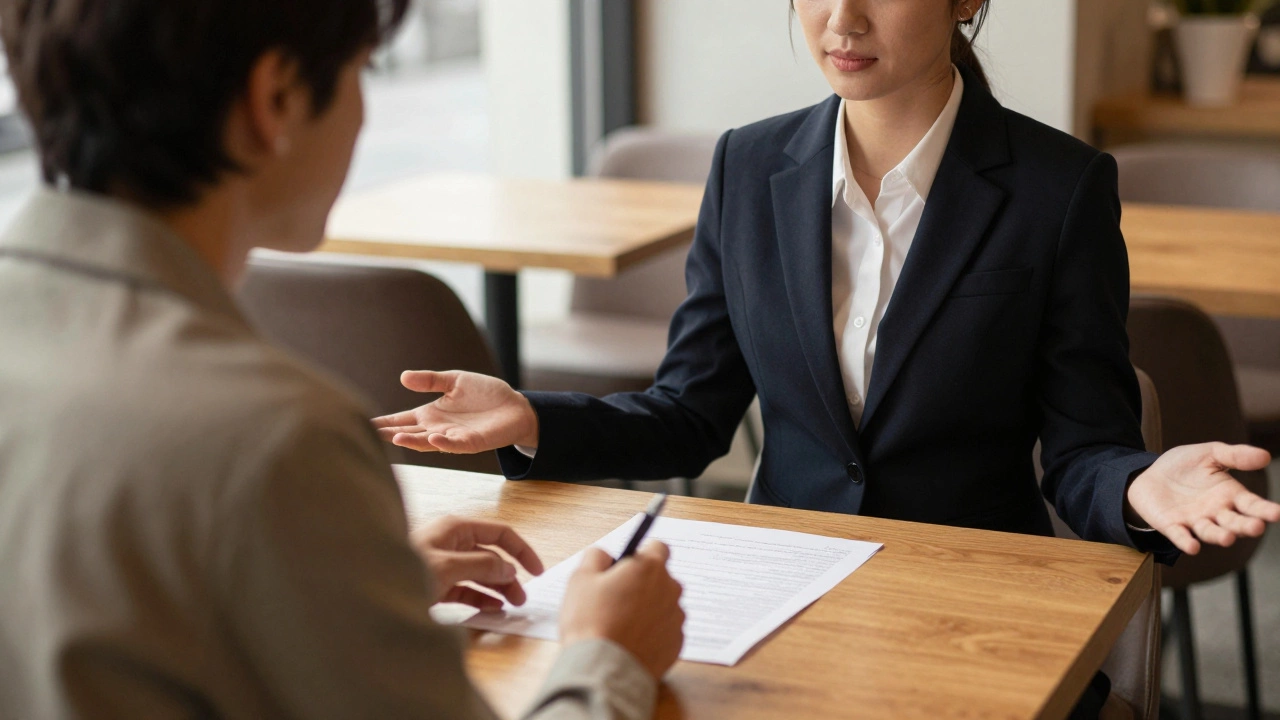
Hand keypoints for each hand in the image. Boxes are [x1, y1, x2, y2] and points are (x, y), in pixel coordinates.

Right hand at [372, 370, 538, 453]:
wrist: (515, 406)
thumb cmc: (485, 394)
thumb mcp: (455, 380)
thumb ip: (430, 380)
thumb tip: (403, 377)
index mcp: (431, 413)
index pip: (401, 419)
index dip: (384, 421)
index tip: (363, 422)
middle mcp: (438, 428)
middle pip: (409, 433)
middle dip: (390, 434)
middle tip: (368, 435)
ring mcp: (453, 437)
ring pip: (428, 442)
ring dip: (413, 441)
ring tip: (396, 438)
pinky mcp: (472, 442)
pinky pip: (455, 444)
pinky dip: (444, 443)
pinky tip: (433, 438)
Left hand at [413, 516, 545, 611]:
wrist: (366, 589)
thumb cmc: (402, 569)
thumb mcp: (447, 567)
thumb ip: (482, 565)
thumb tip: (509, 569)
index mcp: (456, 528)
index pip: (500, 533)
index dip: (522, 550)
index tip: (537, 572)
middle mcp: (452, 542)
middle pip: (492, 555)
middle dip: (510, 575)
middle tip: (521, 598)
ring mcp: (445, 562)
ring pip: (481, 573)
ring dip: (498, 588)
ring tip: (510, 606)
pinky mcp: (437, 582)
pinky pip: (466, 588)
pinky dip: (480, 597)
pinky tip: (490, 609)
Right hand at [559, 542, 684, 679]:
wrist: (602, 669)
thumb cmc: (591, 621)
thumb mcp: (581, 578)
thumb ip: (596, 556)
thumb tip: (606, 555)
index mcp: (649, 568)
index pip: (658, 547)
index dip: (641, 555)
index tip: (627, 566)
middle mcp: (670, 590)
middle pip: (660, 578)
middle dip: (642, 584)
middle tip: (616, 599)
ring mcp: (676, 619)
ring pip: (663, 605)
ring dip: (648, 609)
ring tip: (621, 625)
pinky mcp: (676, 645)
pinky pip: (665, 631)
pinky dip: (652, 634)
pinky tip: (630, 642)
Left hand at [1127, 442, 1278, 554]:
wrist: (1150, 474)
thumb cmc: (1185, 465)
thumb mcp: (1209, 454)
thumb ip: (1235, 456)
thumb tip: (1266, 456)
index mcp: (1230, 495)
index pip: (1252, 505)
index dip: (1265, 510)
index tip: (1277, 514)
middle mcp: (1216, 512)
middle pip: (1235, 522)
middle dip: (1245, 526)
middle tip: (1256, 527)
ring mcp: (1195, 521)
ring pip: (1210, 532)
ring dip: (1219, 536)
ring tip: (1228, 538)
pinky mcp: (1172, 526)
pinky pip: (1181, 536)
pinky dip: (1186, 541)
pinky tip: (1193, 546)